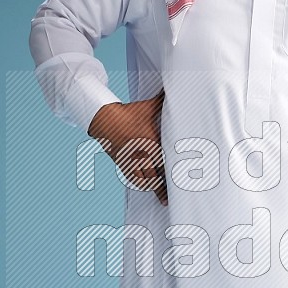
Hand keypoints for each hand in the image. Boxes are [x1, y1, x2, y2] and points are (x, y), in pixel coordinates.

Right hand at [87, 88, 167, 204]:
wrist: (104, 119)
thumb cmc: (128, 113)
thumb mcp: (147, 107)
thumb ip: (162, 101)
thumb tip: (174, 90)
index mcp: (150, 141)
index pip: (165, 160)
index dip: (174, 172)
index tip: (183, 181)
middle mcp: (141, 153)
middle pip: (155, 175)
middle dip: (165, 187)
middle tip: (174, 196)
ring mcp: (131, 159)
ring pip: (144, 179)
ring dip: (154, 188)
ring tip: (164, 197)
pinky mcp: (122, 163)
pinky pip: (133, 177)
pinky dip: (141, 183)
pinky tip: (149, 187)